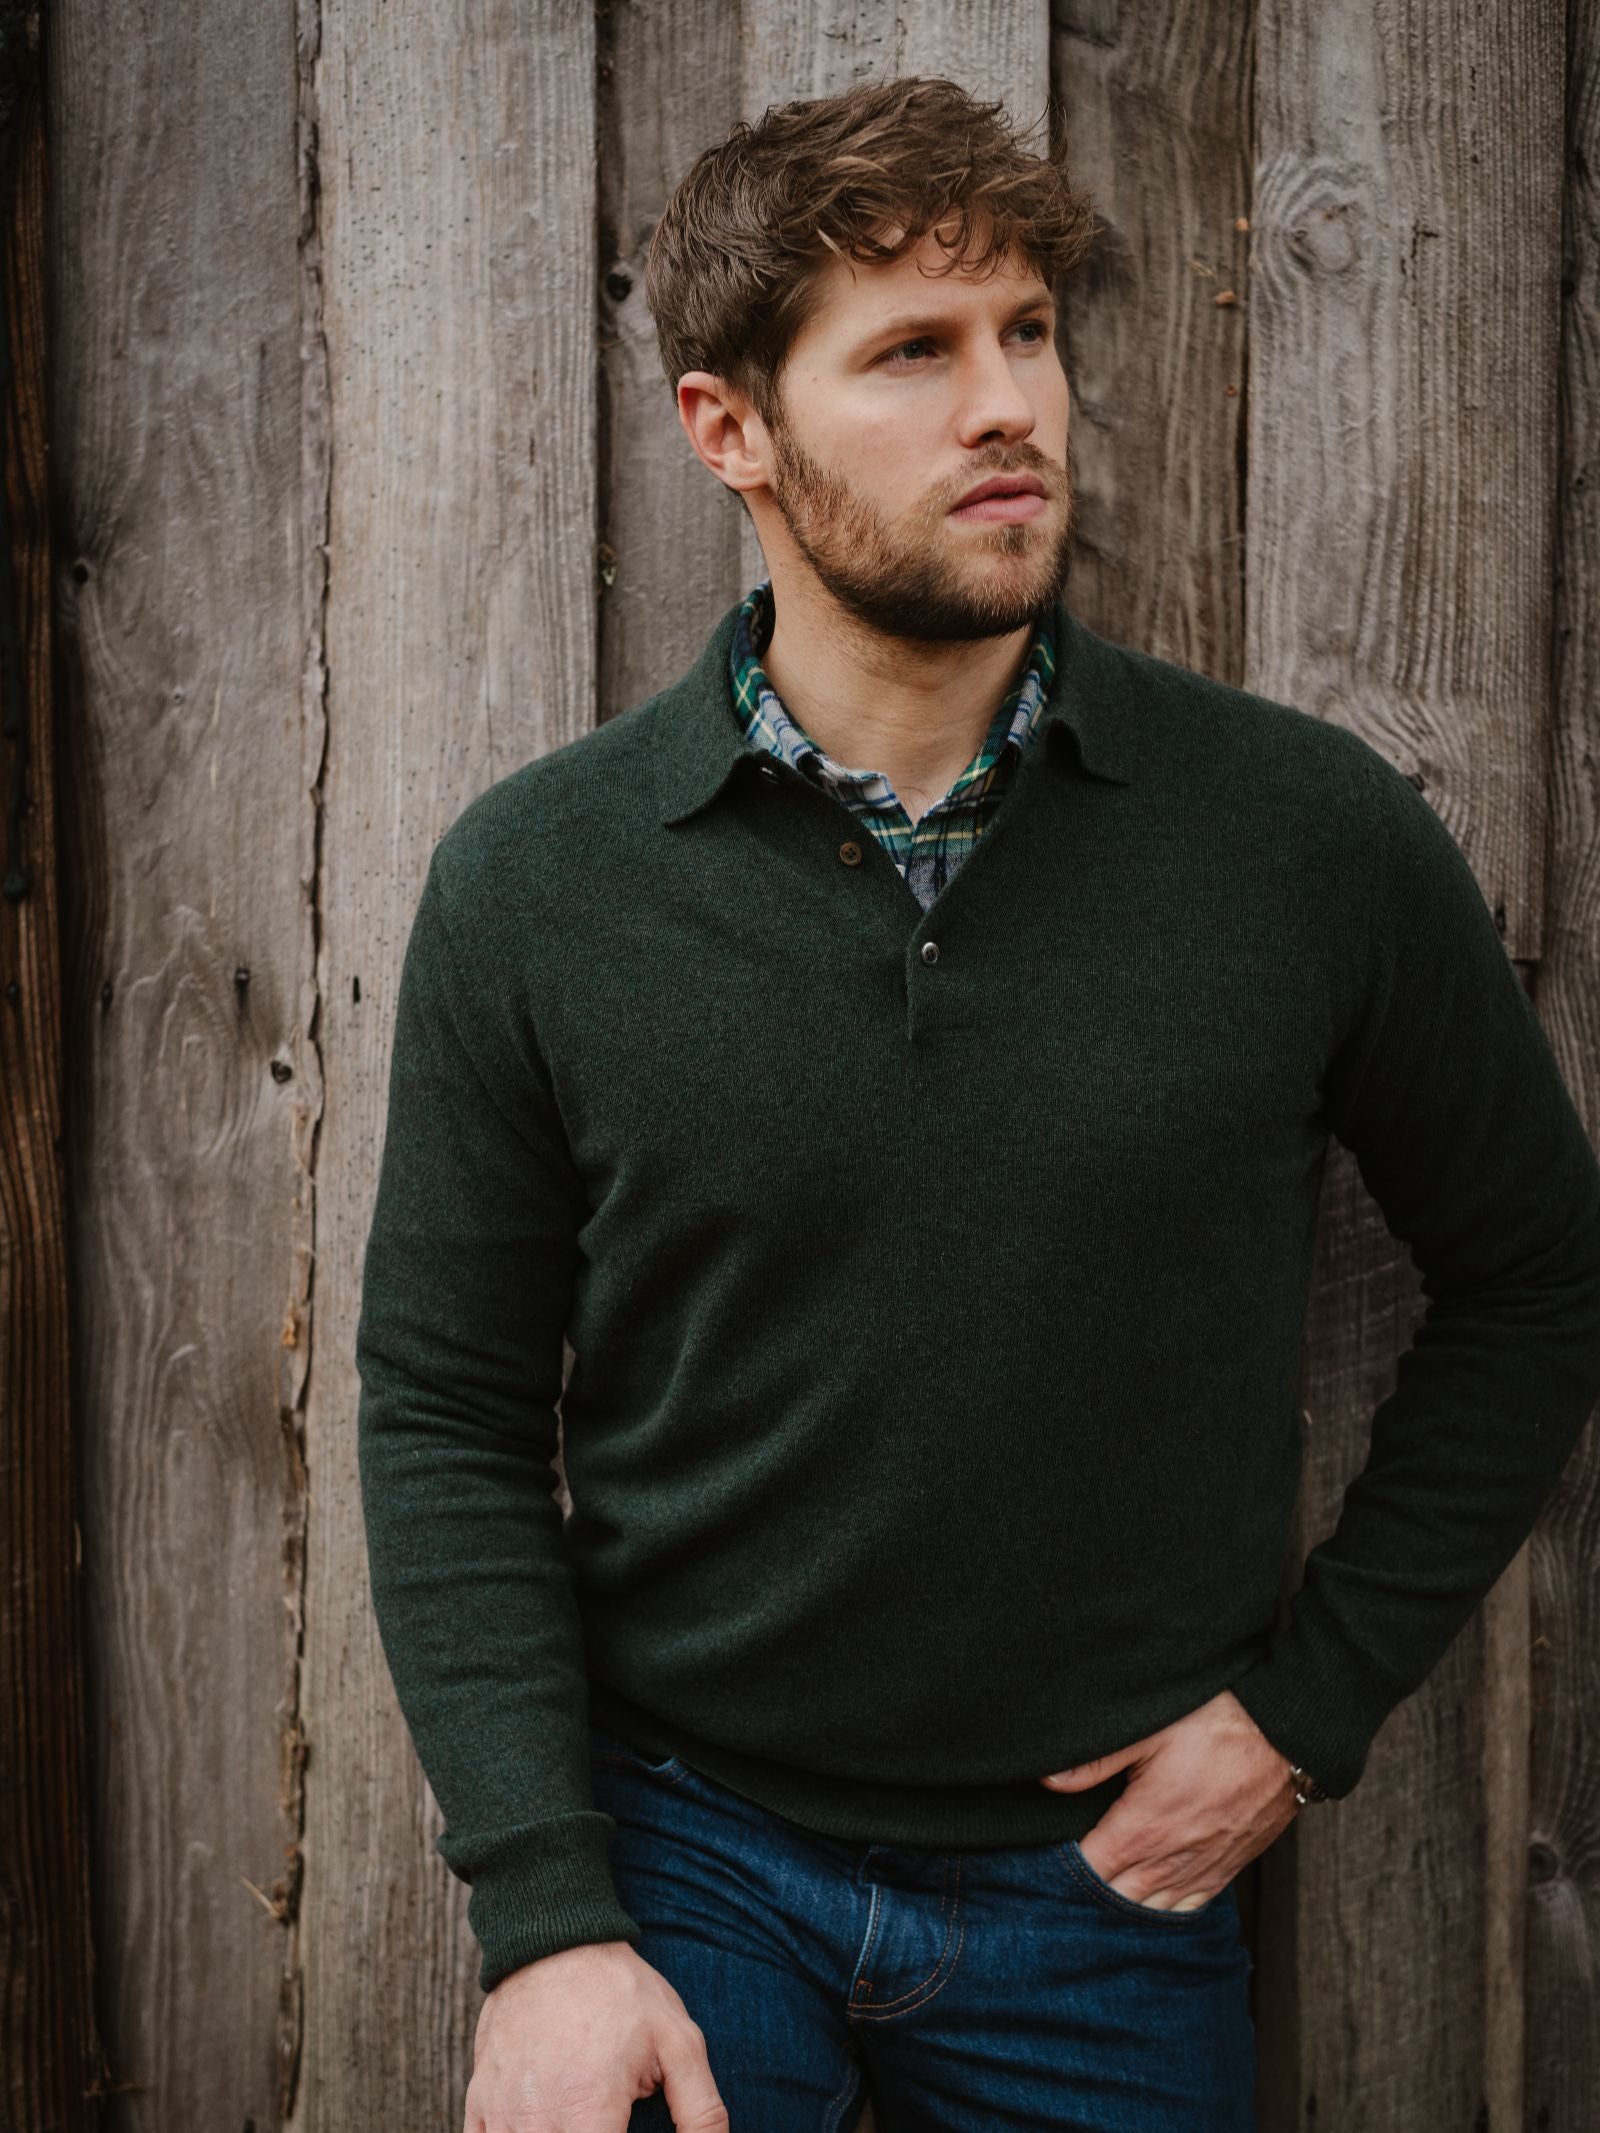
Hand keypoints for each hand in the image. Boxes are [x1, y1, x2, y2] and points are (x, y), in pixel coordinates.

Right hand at [464, 1939, 728, 2132]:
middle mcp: (538, 2119)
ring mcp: (502, 2111)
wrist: (555, 1940)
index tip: (626, 2128)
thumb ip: (702, 2111)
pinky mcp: (479, 2101)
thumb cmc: (621, 1992)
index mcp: (590, 2109)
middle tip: (610, 2121)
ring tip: (579, 2116)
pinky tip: (540, 2124)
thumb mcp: (678, 2041)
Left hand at [1038, 1689, 1298, 1910]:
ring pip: (1154, 1907)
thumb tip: (1047, 1781)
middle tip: (1063, 1882)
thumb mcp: (1148, 1729)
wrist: (1289, 1732)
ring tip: (1098, 1895)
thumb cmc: (1218, 1721)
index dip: (1064, 1871)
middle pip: (1118, 1898)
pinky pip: (1191, 1903)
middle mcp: (1175, 1858)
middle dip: (1089, 1894)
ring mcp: (1205, 1865)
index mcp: (1147, 1827)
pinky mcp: (1230, 1863)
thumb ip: (1095, 1760)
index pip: (1091, 1871)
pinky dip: (1165, 1907)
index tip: (1043, 1862)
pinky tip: (1150, 1899)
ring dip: (1125, 1904)